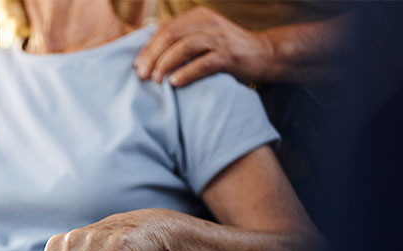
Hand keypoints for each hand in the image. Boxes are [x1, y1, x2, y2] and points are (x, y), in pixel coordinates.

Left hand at [134, 7, 274, 86]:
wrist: (265, 55)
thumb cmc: (227, 52)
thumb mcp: (203, 40)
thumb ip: (182, 42)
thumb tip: (149, 56)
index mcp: (198, 16)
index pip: (166, 29)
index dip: (148, 47)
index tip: (137, 65)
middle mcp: (208, 22)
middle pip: (172, 35)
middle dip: (153, 55)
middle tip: (142, 75)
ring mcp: (220, 38)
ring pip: (185, 46)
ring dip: (166, 63)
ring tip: (155, 79)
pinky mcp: (230, 55)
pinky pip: (203, 63)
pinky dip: (186, 73)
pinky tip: (175, 83)